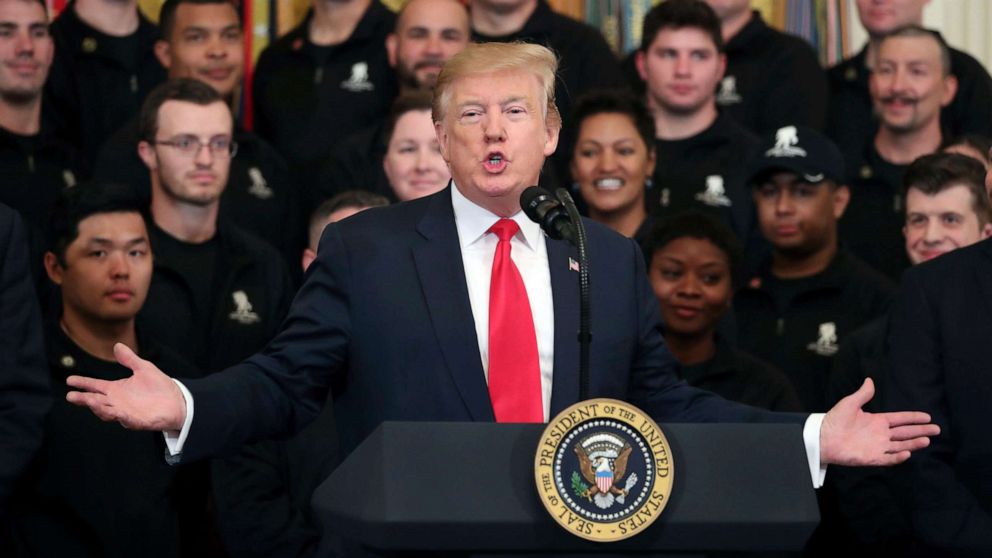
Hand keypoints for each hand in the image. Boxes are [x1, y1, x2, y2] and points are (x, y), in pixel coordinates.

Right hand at [66, 343, 186, 431]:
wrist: (177, 401)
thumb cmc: (159, 386)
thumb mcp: (144, 368)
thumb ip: (129, 359)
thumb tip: (117, 345)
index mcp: (116, 389)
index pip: (95, 386)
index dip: (83, 383)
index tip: (69, 380)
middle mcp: (117, 402)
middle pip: (96, 401)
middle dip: (83, 399)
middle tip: (71, 396)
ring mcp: (126, 413)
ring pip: (107, 412)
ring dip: (98, 407)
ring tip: (89, 400)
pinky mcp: (137, 421)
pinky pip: (127, 420)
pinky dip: (121, 416)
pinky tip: (116, 412)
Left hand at [820, 378, 938, 466]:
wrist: (823, 437)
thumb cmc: (834, 420)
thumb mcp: (850, 403)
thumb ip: (863, 394)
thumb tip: (870, 380)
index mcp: (877, 421)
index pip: (900, 419)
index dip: (913, 418)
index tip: (928, 417)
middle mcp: (880, 434)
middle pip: (905, 433)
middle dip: (921, 431)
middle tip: (937, 430)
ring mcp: (877, 446)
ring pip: (900, 445)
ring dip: (913, 443)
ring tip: (927, 440)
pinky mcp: (871, 458)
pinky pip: (888, 458)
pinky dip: (898, 456)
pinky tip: (908, 453)